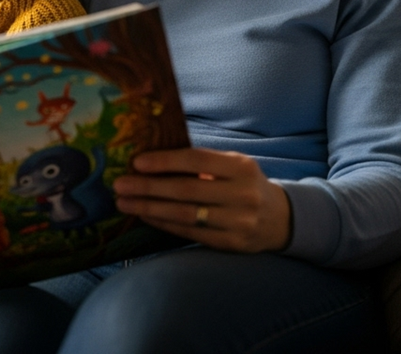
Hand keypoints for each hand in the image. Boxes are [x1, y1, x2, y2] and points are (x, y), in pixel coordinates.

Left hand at [112, 147, 290, 253]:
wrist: (280, 218)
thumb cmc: (243, 184)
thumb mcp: (232, 166)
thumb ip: (202, 162)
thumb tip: (152, 158)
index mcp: (241, 167)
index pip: (197, 161)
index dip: (165, 161)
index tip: (137, 162)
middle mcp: (242, 194)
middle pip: (187, 191)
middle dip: (149, 188)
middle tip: (120, 185)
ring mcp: (239, 222)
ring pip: (186, 215)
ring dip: (150, 208)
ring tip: (125, 203)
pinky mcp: (232, 243)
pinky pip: (190, 233)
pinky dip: (163, 223)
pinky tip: (145, 215)